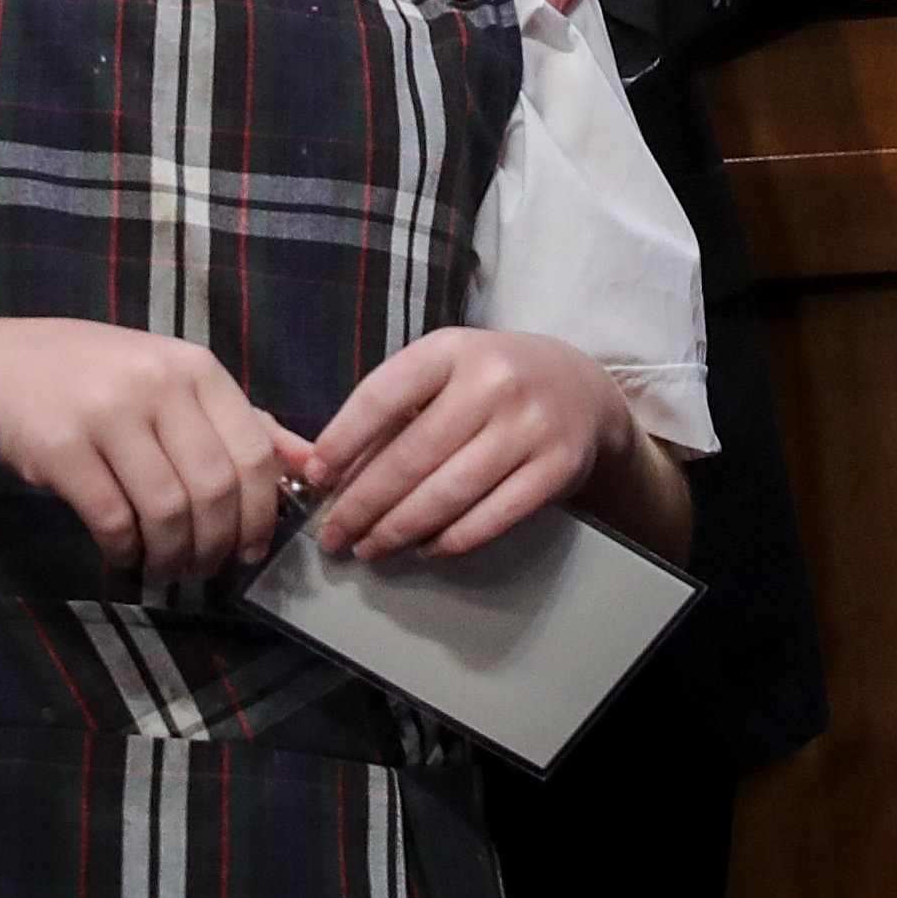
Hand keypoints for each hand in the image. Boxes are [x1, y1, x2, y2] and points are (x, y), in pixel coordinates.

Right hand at [0, 318, 308, 588]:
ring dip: (173, 558)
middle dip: (218, 546)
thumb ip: (240, 419)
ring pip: (168, 511)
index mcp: (194, 367)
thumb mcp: (170, 381)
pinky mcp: (60, 447)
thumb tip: (311, 464)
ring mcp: (107, 412)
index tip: (252, 551)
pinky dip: (126, 553)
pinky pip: (113, 520)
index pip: (255, 454)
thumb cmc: (92, 379)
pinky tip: (124, 557)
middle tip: (205, 570)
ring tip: (166, 570)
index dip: (261, 515)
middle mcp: (156, 382)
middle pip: (216, 489)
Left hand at [303, 330, 634, 560]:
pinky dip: (452, 540)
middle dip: (364, 503)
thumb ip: (397, 409)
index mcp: (451, 349)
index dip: (342, 441)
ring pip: (448, 493)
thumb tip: (333, 471)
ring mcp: (528, 427)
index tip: (315, 477)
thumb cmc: (492, 382)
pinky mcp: (556, 469)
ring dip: (400, 529)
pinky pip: (492, 517)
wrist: (580, 390)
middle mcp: (493, 382)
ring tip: (371, 547)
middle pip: (412, 456)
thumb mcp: (446, 369)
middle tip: (335, 534)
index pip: (382, 396)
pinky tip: (427, 547)